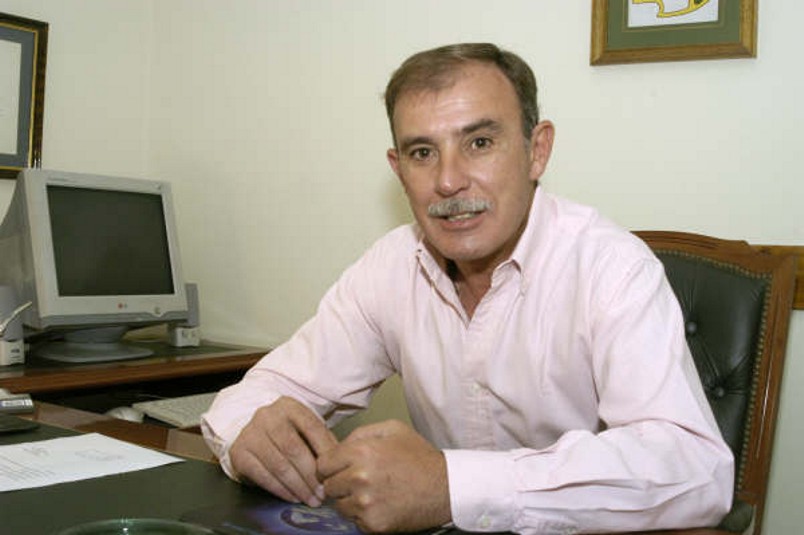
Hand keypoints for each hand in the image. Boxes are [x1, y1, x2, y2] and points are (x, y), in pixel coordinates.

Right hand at [229, 396, 336, 506]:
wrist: (251, 431)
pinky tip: (294, 497)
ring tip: (311, 499)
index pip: (312, 428)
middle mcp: (267, 416)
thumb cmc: (286, 432)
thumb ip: (321, 442)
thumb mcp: (304, 428)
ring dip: (298, 487)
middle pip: (294, 449)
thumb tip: (338, 466)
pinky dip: (281, 490)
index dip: (326, 452)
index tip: (335, 472)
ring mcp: (250, 434)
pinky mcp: (239, 454)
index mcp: (289, 406)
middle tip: (323, 493)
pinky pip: (263, 476)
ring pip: (279, 466)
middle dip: (311, 476)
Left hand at [317, 420, 450, 532]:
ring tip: (372, 493)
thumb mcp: (392, 429)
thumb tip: (339, 446)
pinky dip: (364, 515)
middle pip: (328, 486)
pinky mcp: (373, 524)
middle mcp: (359, 477)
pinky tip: (381, 504)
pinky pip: (354, 521)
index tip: (339, 469)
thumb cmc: (419, 457)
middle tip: (359, 481)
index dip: (330, 466)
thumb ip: (361, 433)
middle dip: (339, 483)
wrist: (445, 488)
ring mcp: (365, 504)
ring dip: (350, 501)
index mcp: (362, 451)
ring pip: (339, 506)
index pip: (322, 464)